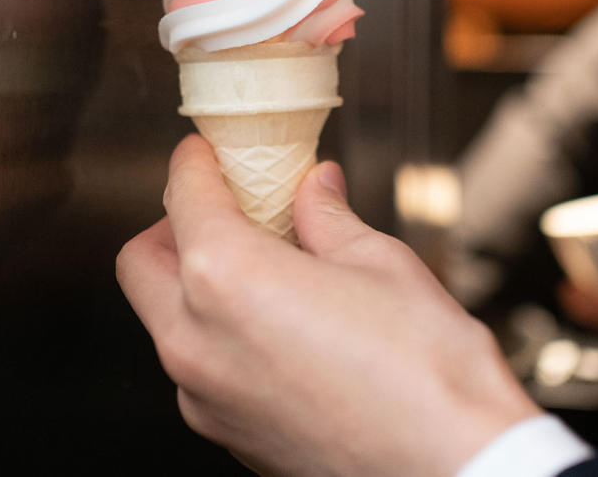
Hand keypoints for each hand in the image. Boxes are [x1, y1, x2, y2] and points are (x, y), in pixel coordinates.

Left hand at [116, 135, 541, 476]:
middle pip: (142, 265)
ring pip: (165, 323)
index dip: (194, 163)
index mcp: (227, 280)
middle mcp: (196, 343)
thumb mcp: (380, 262)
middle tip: (228, 210)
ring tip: (263, 268)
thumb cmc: (426, 370)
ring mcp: (205, 399)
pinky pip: (199, 370)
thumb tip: (314, 188)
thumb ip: (328, 219)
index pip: (182, 198)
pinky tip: (278, 326)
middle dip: (173, 226)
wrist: (455, 466)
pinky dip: (218, 335)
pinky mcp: (228, 436)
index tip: (208, 153)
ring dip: (193, 285)